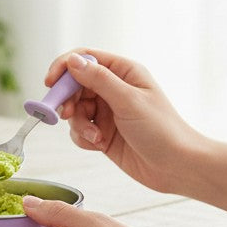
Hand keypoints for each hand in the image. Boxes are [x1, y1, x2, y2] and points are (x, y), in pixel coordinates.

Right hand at [47, 50, 205, 195]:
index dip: (64, 67)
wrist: (176, 167)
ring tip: (95, 136)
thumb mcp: (128, 100)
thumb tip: (72, 61)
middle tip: (67, 115)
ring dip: (78, 124)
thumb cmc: (162, 130)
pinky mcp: (103, 133)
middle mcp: (114, 88)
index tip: (50, 83)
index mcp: (123, 72)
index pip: (85, 58)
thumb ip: (99, 80)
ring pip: (74, 110)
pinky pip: (79, 130)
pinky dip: (83, 137)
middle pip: (74, 85)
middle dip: (68, 101)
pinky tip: (99, 145)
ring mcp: (107, 111)